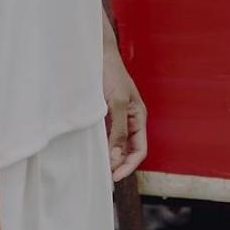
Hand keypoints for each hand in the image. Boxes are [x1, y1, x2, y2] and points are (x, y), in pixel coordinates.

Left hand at [104, 34, 146, 182]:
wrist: (95, 52)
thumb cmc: (110, 74)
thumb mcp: (117, 103)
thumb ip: (118, 130)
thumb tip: (116, 157)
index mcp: (139, 117)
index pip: (140, 150)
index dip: (129, 166)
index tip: (114, 176)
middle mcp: (129, 120)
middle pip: (128, 150)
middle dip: (119, 165)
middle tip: (103, 177)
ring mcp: (116, 117)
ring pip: (115, 144)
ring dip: (108, 157)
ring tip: (97, 169)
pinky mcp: (103, 113)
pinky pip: (104, 135)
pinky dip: (100, 145)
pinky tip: (90, 152)